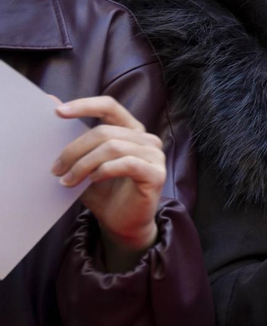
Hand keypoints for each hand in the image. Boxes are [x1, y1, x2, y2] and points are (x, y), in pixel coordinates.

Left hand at [51, 96, 166, 266]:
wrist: (121, 223)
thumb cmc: (103, 192)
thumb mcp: (83, 163)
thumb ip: (73, 138)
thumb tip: (51, 102)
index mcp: (130, 130)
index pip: (109, 106)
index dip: (84, 106)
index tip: (58, 112)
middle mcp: (146, 139)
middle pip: (104, 131)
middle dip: (74, 150)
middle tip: (55, 169)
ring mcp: (154, 156)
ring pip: (113, 147)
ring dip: (84, 164)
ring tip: (68, 181)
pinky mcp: (156, 174)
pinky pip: (127, 163)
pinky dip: (104, 170)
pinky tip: (93, 180)